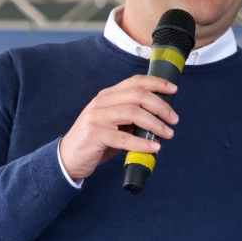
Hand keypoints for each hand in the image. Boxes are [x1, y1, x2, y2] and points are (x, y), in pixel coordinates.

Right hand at [59, 75, 178, 180]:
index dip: (156, 83)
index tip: (173, 89)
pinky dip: (142, 143)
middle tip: (174, 119)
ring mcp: (97, 117)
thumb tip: (160, 119)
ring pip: (133, 113)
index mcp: (108, 96)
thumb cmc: (95, 141)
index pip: (135, 81)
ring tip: (167, 134)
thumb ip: (132, 118)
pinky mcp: (95, 134)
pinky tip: (153, 148)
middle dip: (161, 106)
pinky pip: (124, 138)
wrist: (67, 158)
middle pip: (138, 95)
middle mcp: (102, 102)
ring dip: (155, 124)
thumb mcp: (114, 124)